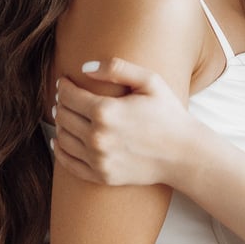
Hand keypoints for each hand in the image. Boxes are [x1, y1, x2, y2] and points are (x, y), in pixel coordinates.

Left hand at [53, 59, 194, 186]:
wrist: (184, 154)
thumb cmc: (169, 114)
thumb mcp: (150, 81)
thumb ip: (117, 68)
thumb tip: (84, 68)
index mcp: (106, 111)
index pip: (69, 95)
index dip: (64, 86)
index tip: (65, 81)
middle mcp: (97, 137)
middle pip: (63, 116)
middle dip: (61, 103)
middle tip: (65, 97)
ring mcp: (98, 159)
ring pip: (62, 138)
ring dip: (60, 124)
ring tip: (65, 115)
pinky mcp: (101, 176)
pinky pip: (68, 163)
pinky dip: (60, 150)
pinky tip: (60, 141)